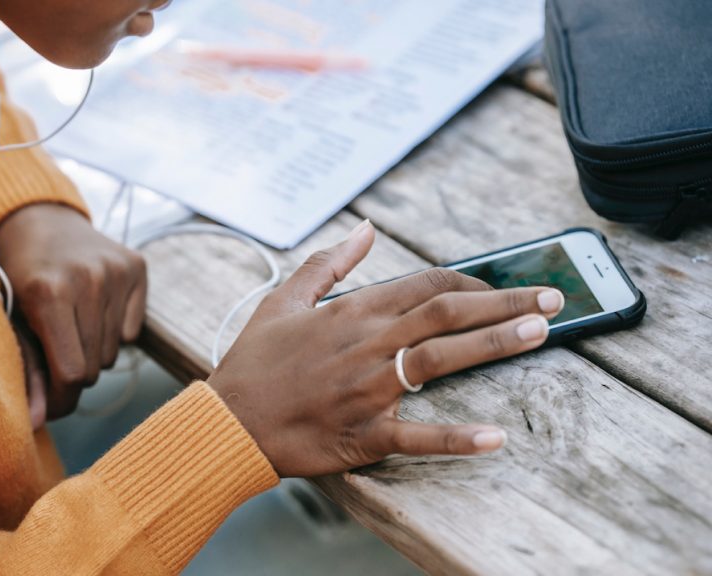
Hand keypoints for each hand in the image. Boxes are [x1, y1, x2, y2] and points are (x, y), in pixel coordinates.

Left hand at [0, 203, 147, 419]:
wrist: (36, 217)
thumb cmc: (14, 274)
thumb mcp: (10, 320)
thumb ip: (27, 372)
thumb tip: (37, 424)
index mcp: (49, 293)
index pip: (70, 374)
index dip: (60, 399)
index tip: (50, 403)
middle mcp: (88, 279)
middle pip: (93, 368)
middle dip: (73, 374)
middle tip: (53, 354)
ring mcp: (116, 271)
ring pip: (112, 354)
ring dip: (91, 352)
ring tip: (70, 326)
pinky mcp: (136, 266)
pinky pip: (131, 332)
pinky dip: (113, 331)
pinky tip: (92, 308)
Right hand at [208, 220, 564, 477]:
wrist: (227, 420)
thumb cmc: (254, 361)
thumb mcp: (283, 299)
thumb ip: (328, 262)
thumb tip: (366, 229)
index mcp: (350, 312)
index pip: (425, 285)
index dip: (471, 283)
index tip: (502, 287)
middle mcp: (365, 345)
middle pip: (445, 314)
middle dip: (504, 303)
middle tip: (552, 298)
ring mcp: (367, 390)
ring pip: (440, 360)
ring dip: (494, 344)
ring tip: (541, 332)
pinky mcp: (362, 434)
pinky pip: (416, 436)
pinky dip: (455, 438)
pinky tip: (494, 437)